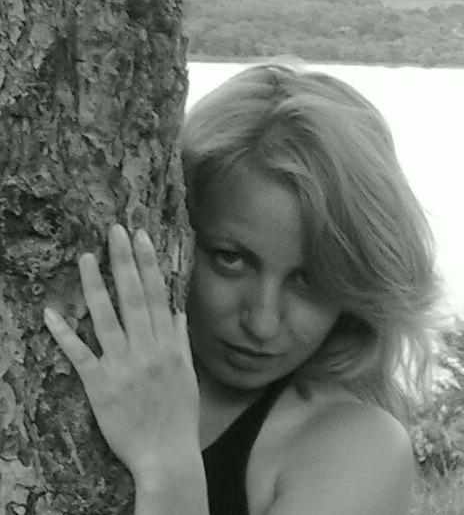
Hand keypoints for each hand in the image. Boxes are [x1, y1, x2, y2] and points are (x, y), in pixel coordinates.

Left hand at [44, 224, 199, 479]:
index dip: (148, 265)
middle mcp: (147, 350)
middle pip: (133, 299)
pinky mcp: (100, 386)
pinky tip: (51, 313)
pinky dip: (65, 335)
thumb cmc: (179, 415)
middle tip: (115, 232)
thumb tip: (174, 311)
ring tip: (86, 258)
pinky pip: (81, 356)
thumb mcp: (188, 375)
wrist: (166, 454)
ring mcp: (122, 367)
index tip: (141, 238)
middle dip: (124, 262)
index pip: (157, 296)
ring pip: (106, 320)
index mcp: (168, 346)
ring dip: (95, 287)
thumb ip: (180, 340)